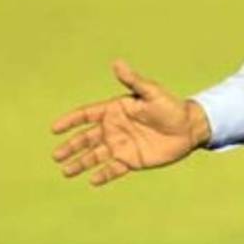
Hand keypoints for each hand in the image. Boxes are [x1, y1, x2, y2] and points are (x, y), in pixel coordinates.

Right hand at [50, 60, 209, 185]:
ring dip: (80, 163)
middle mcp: (114, 128)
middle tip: (56, 156)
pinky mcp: (131, 160)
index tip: (54, 129)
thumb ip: (133, 80)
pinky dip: (102, 175)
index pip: (87, 115)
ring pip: (95, 156)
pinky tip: (92, 181)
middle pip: (86, 138)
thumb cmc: (170, 107)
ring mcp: (121, 145)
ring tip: (66, 171)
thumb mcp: (151, 92)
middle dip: (70, 146)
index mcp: (115, 110)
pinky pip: (113, 169)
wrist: (189, 128)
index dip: (70, 121)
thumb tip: (117, 62)